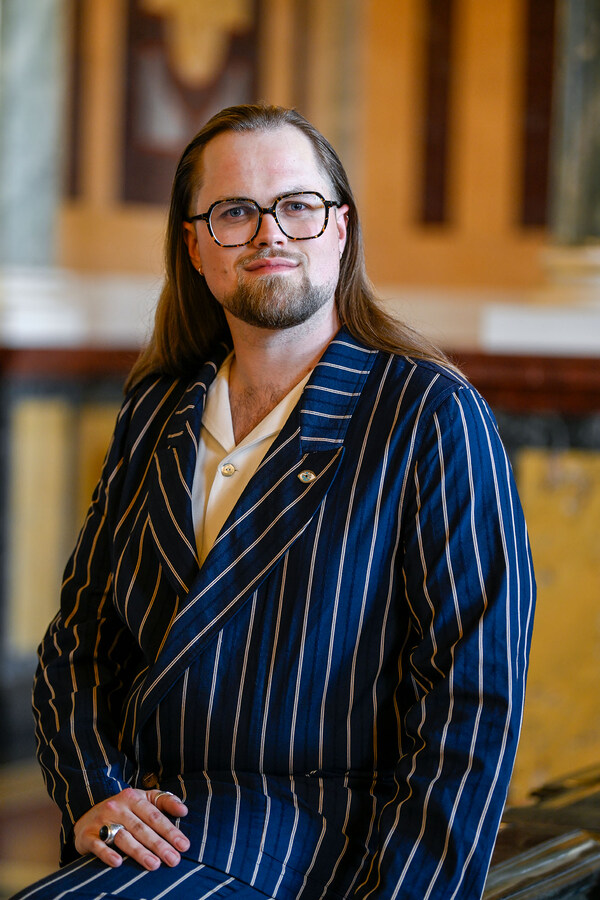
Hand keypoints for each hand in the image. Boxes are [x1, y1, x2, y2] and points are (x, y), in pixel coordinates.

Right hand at [73, 787, 189, 869]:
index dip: (170, 831)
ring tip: (154, 864)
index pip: (155, 816)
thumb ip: (164, 801)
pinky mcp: (88, 835)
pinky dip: (108, 854)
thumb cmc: (123, 810)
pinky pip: (98, 845)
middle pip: (141, 828)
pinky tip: (118, 863)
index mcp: (133, 797)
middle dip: (159, 845)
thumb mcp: (142, 799)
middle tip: (174, 860)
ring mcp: (102, 821)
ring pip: (123, 837)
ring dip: (139, 852)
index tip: (184, 845)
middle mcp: (118, 807)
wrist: (86, 818)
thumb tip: (184, 809)